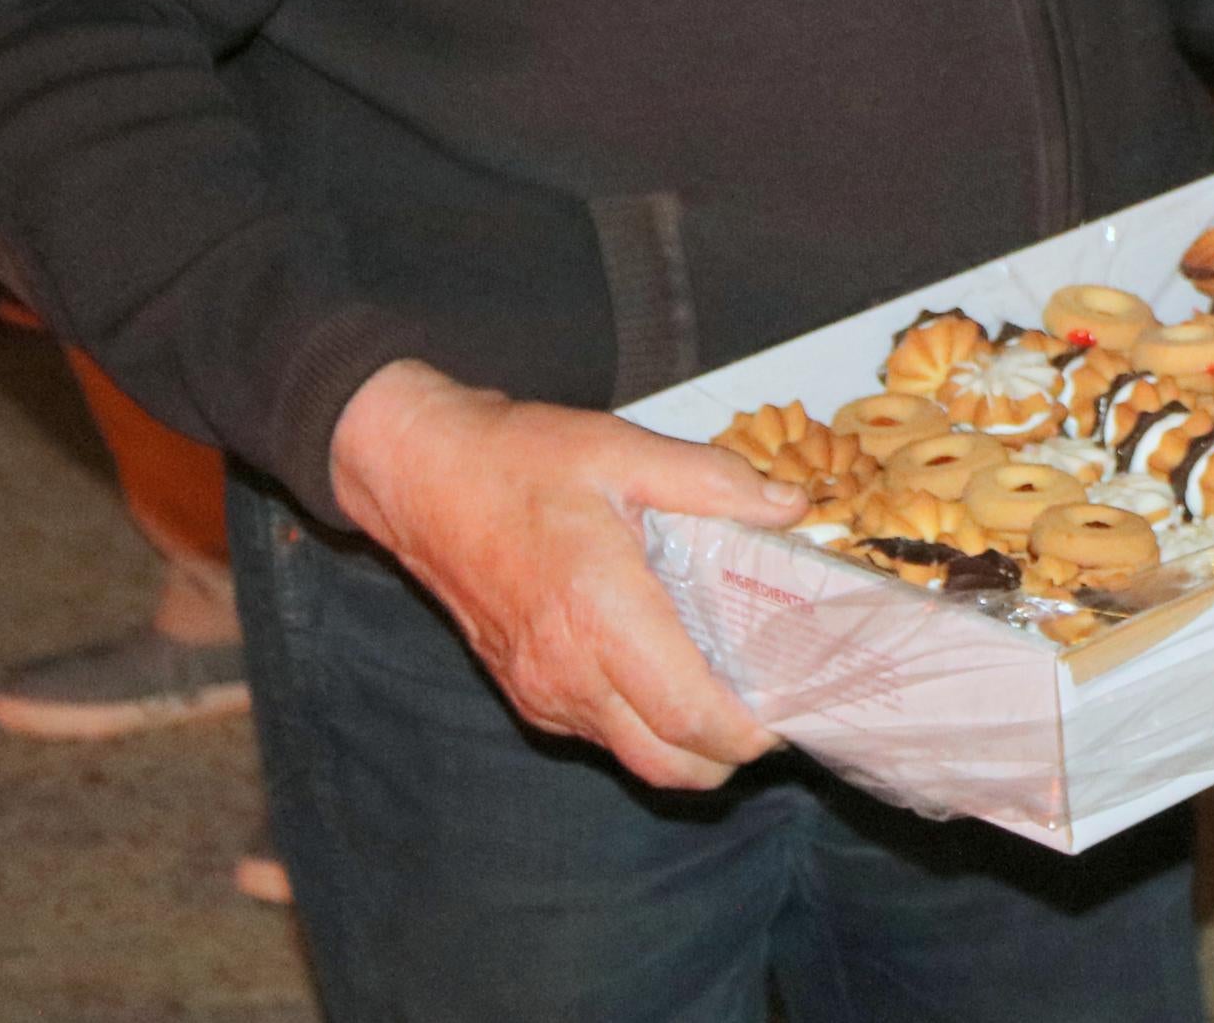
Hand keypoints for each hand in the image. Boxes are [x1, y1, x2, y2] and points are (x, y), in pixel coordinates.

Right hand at [327, 358, 796, 790]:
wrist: (422, 475)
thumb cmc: (520, 460)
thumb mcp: (624, 449)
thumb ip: (714, 482)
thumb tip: (791, 506)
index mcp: (599, 611)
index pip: (687, 715)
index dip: (747, 732)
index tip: (789, 709)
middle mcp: (567, 669)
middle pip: (667, 764)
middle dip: (728, 753)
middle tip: (770, 705)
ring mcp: (540, 690)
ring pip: (632, 757)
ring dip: (686, 743)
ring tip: (729, 687)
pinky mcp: (524, 692)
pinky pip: (598, 734)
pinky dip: (643, 724)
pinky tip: (668, 670)